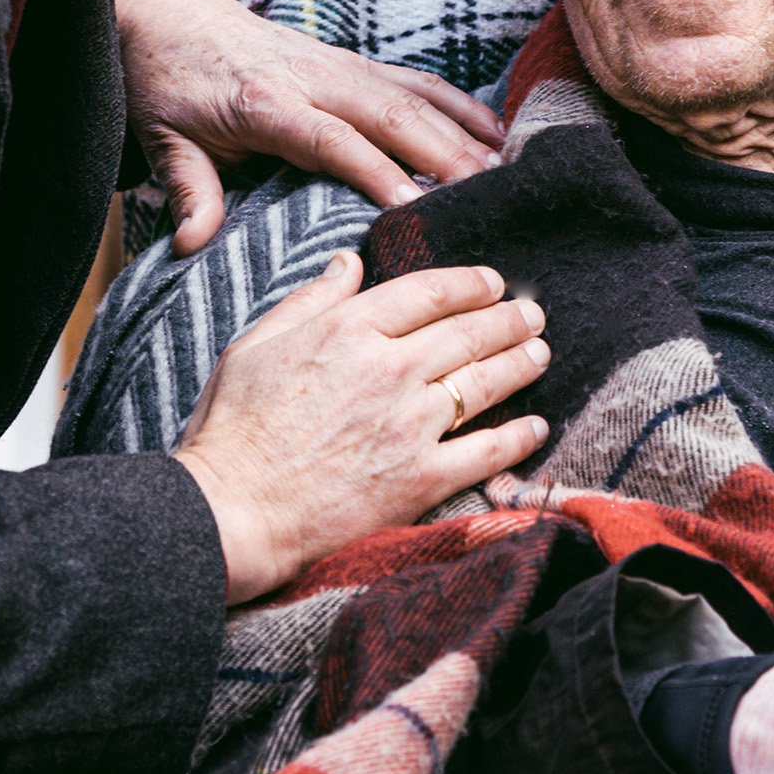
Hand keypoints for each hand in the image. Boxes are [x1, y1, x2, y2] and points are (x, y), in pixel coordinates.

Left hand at [115, 0, 503, 251]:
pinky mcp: (350, 60)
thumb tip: (193, 245)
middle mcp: (311, 77)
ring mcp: (336, 64)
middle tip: (488, 194)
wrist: (164, 13)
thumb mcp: (162, 139)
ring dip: (461, 130)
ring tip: (505, 169)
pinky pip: (414, 80)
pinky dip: (457, 103)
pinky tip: (494, 129)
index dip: (374, 170)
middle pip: (389, 114)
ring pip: (411, 94)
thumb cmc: (165, 82)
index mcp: (264, 102)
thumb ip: (187, 190)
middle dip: (443, 154)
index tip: (414, 206)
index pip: (329, 139)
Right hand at [172, 253, 549, 602]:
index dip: (469, 284)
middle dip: (508, 319)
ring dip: (521, 363)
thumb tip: (348, 261)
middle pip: (467, 333)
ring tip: (541, 353)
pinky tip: (536, 426)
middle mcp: (388, 369)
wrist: (232, 512)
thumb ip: (309, 299)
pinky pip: (486, 451)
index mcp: (348, 330)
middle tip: (533, 314)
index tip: (492, 282)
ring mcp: (410, 424)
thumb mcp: (255, 345)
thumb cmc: (232, 430)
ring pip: (485, 381)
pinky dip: (518, 437)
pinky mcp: (421, 478)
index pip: (428, 292)